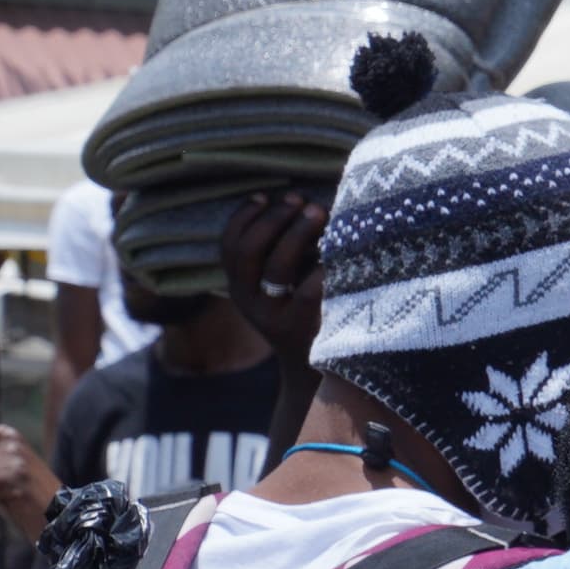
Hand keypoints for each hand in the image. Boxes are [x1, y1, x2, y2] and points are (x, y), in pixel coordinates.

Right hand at [217, 194, 327, 364]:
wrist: (325, 373)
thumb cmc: (311, 315)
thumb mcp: (286, 288)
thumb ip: (282, 254)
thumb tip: (300, 202)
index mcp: (240, 289)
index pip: (228, 247)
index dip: (244, 217)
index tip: (265, 196)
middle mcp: (250, 303)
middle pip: (249, 252)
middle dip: (275, 219)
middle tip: (302, 201)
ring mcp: (276, 317)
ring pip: (277, 267)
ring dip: (297, 232)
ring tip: (321, 211)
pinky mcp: (305, 327)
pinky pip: (311, 287)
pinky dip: (324, 262)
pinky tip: (340, 245)